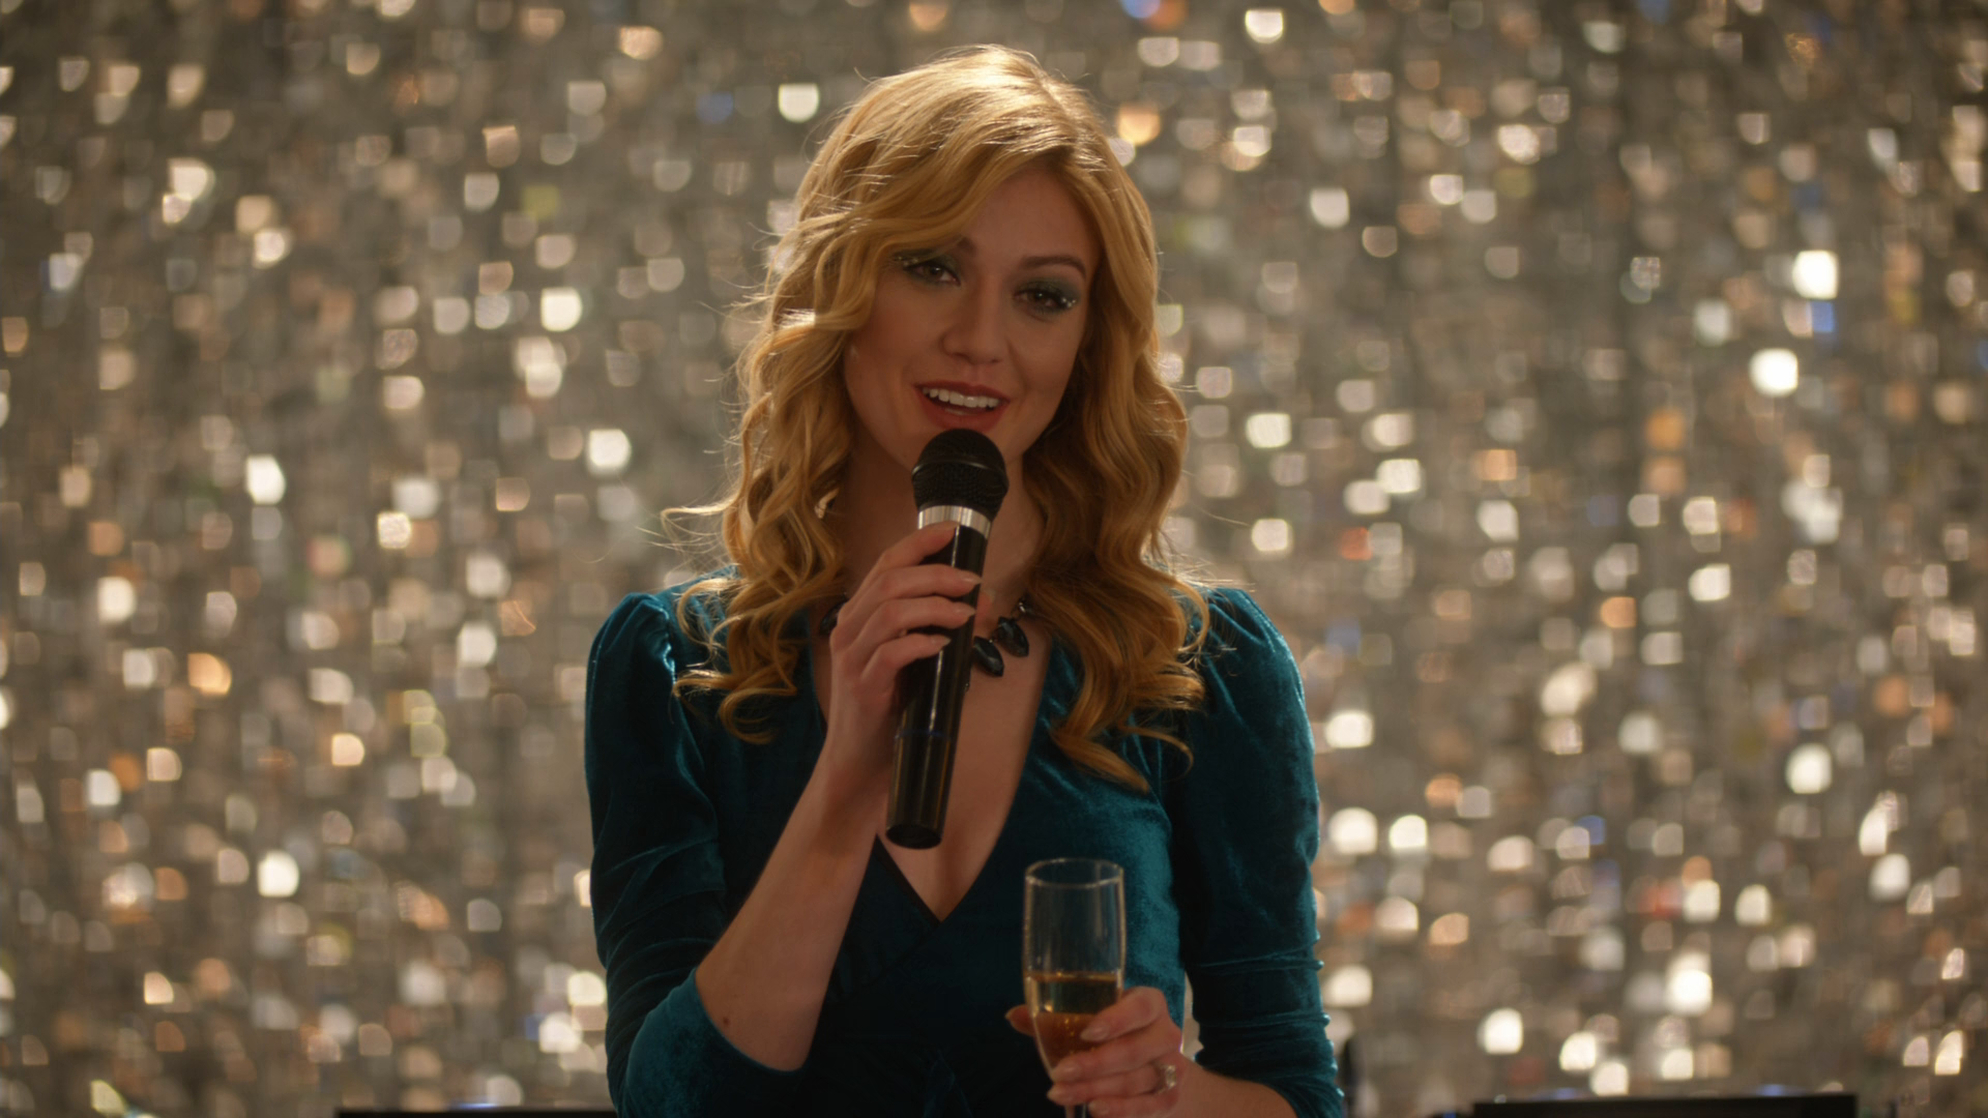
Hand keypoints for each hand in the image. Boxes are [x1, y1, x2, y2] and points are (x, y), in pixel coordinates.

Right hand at [814, 521, 978, 803]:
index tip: (953, 530)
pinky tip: (944, 645)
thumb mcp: (911, 660)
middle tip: (973, 581)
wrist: (860, 763)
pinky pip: (891, 654)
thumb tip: (982, 603)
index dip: (918, 543)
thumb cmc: (890, 708)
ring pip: (890, 612)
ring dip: (935, 606)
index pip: (885, 564)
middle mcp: (849, 630)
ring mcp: (853, 659)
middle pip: (890, 582)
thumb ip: (936, 629)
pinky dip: (922, 643)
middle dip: (937, 574)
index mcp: (859, 617)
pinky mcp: (864, 688)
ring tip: (967, 613)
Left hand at [1005, 987, 1186, 1116]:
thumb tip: (1013, 1015)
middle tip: (1059, 1073)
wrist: (1153, 1066)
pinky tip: (1095, 1110)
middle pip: (1134, 1050)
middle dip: (1093, 1065)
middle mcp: (1166, 1032)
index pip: (1139, 1008)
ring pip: (1136, 1081)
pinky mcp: (1172, 1094)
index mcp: (1148, 1003)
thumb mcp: (1088, 1022)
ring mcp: (1173, 1065)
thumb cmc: (1114, 1037)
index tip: (1086, 1033)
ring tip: (1061, 1094)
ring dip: (1096, 1090)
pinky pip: (1148, 1106)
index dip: (1116, 1020)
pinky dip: (1121, 1110)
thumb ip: (1054, 1020)